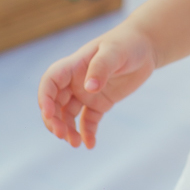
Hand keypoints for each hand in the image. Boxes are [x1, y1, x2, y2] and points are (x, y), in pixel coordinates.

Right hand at [38, 25, 155, 149]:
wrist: (145, 47)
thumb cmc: (127, 43)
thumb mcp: (115, 52)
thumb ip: (101, 68)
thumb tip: (89, 89)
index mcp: (74, 66)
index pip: (50, 82)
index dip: (45, 98)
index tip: (48, 114)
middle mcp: (75, 81)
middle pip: (55, 102)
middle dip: (54, 120)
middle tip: (61, 135)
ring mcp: (87, 93)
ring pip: (68, 114)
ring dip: (67, 129)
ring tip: (75, 144)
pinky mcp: (100, 103)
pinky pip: (88, 121)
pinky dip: (87, 133)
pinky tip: (89, 145)